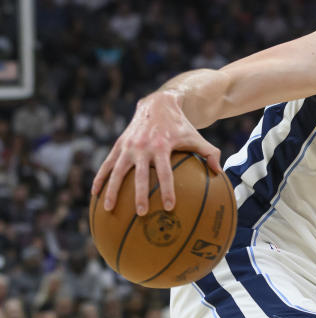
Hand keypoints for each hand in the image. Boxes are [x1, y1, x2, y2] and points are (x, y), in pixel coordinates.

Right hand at [91, 92, 221, 214]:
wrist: (158, 104)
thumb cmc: (180, 125)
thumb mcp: (196, 136)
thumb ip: (209, 153)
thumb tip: (219, 173)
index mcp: (162, 147)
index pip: (165, 173)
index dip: (167, 190)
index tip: (168, 207)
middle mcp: (143, 147)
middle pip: (140, 175)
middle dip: (139, 195)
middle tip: (141, 213)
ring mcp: (128, 146)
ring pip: (117, 171)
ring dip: (112, 190)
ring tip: (108, 209)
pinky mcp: (119, 145)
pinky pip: (107, 164)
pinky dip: (100, 178)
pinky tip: (94, 194)